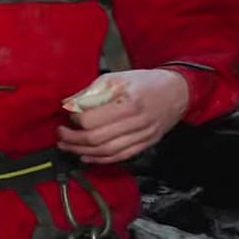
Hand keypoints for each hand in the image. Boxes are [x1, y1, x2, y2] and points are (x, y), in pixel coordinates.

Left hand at [57, 68, 190, 164]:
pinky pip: (120, 156)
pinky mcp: (146, 143)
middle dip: (73, 139)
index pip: (92, 119)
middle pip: (97, 138)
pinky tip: (86, 156)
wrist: (177, 91)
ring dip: (82, 151)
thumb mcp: (116, 78)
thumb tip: (69, 105)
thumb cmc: (145, 82)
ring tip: (67, 146)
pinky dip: (101, 159)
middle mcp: (137, 121)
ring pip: (107, 151)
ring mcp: (143, 135)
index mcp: (128, 102)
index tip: (68, 116)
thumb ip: (91, 92)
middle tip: (61, 134)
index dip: (75, 120)